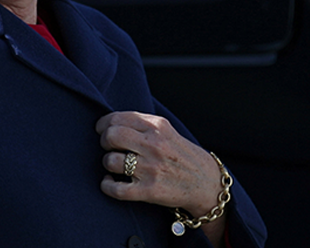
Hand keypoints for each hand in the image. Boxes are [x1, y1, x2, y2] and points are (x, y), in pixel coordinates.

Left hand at [96, 112, 222, 219]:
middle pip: (111, 136)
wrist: (207, 184)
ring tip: (116, 165)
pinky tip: (110, 182)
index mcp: (157, 127)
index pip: (117, 118)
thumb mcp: (166, 131)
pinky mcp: (149, 190)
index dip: (103, 124)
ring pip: (110, 161)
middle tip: (109, 147)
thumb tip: (109, 122)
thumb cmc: (181, 155)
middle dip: (104, 141)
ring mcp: (151, 169)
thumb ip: (141, 124)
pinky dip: (107, 185)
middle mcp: (154, 146)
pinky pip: (116, 188)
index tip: (102, 129)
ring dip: (108, 163)